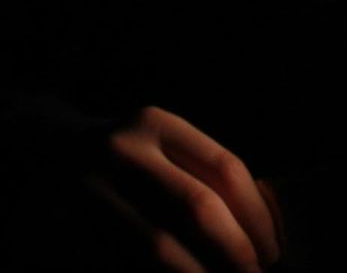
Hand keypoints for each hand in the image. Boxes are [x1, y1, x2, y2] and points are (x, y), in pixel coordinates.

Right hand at [74, 105, 281, 270]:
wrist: (38, 156)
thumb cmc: (121, 158)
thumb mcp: (158, 145)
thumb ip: (200, 174)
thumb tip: (260, 230)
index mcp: (155, 124)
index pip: (224, 168)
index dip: (256, 215)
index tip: (273, 249)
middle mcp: (122, 150)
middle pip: (197, 207)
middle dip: (234, 250)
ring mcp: (89, 189)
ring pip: (158, 246)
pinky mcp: (66, 232)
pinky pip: (124, 265)